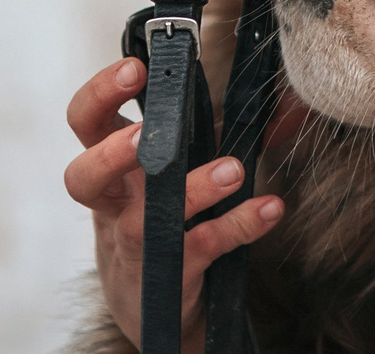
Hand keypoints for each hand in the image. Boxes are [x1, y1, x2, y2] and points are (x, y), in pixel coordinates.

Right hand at [63, 57, 284, 351]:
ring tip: (233, 170)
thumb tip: (290, 104)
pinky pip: (200, 248)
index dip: (100, 94)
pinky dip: (238, 226)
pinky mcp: (170, 274)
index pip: (86, 122)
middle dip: (110, 152)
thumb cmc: (164, 217)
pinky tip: (269, 208)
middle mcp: (115, 205)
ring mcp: (137, 244)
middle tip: (145, 132)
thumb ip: (222, 132)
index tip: (137, 69)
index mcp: (115, 166)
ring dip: (190, 190)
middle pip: (83, 178)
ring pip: (143, 220)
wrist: (154, 304)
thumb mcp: (181, 169)